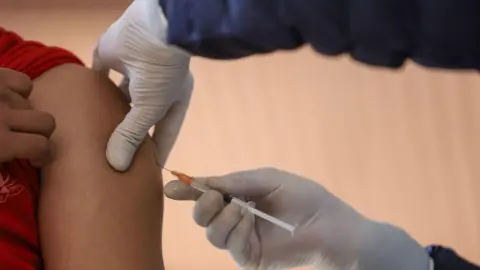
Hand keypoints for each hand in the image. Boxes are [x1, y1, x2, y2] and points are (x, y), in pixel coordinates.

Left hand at [0, 68, 55, 167]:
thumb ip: (1, 175)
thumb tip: (15, 175)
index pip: (42, 146)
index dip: (45, 155)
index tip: (35, 161)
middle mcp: (4, 115)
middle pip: (47, 122)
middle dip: (41, 133)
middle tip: (26, 141)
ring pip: (32, 104)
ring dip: (24, 115)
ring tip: (8, 121)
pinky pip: (23, 82)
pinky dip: (19, 90)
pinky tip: (6, 99)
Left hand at [92, 0, 192, 170]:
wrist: (154, 31)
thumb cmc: (162, 75)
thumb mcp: (150, 109)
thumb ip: (131, 135)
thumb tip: (116, 166)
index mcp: (173, 101)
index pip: (165, 133)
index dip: (158, 151)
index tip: (149, 171)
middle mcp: (155, 88)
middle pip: (141, 116)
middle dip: (131, 134)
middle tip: (118, 158)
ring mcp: (134, 72)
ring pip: (120, 97)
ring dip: (110, 112)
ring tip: (96, 134)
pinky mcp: (112, 56)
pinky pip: (100, 74)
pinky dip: (92, 84)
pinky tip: (82, 99)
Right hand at [165, 167, 430, 269]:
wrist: (330, 224)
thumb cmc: (305, 198)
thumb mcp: (268, 179)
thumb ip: (236, 180)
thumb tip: (201, 181)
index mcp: (240, 198)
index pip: (207, 196)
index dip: (188, 191)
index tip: (171, 186)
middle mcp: (237, 220)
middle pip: (202, 217)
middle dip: (203, 204)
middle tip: (216, 195)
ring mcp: (243, 241)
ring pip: (211, 233)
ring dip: (222, 216)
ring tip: (244, 208)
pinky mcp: (251, 258)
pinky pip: (229, 246)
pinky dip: (235, 229)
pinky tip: (250, 220)